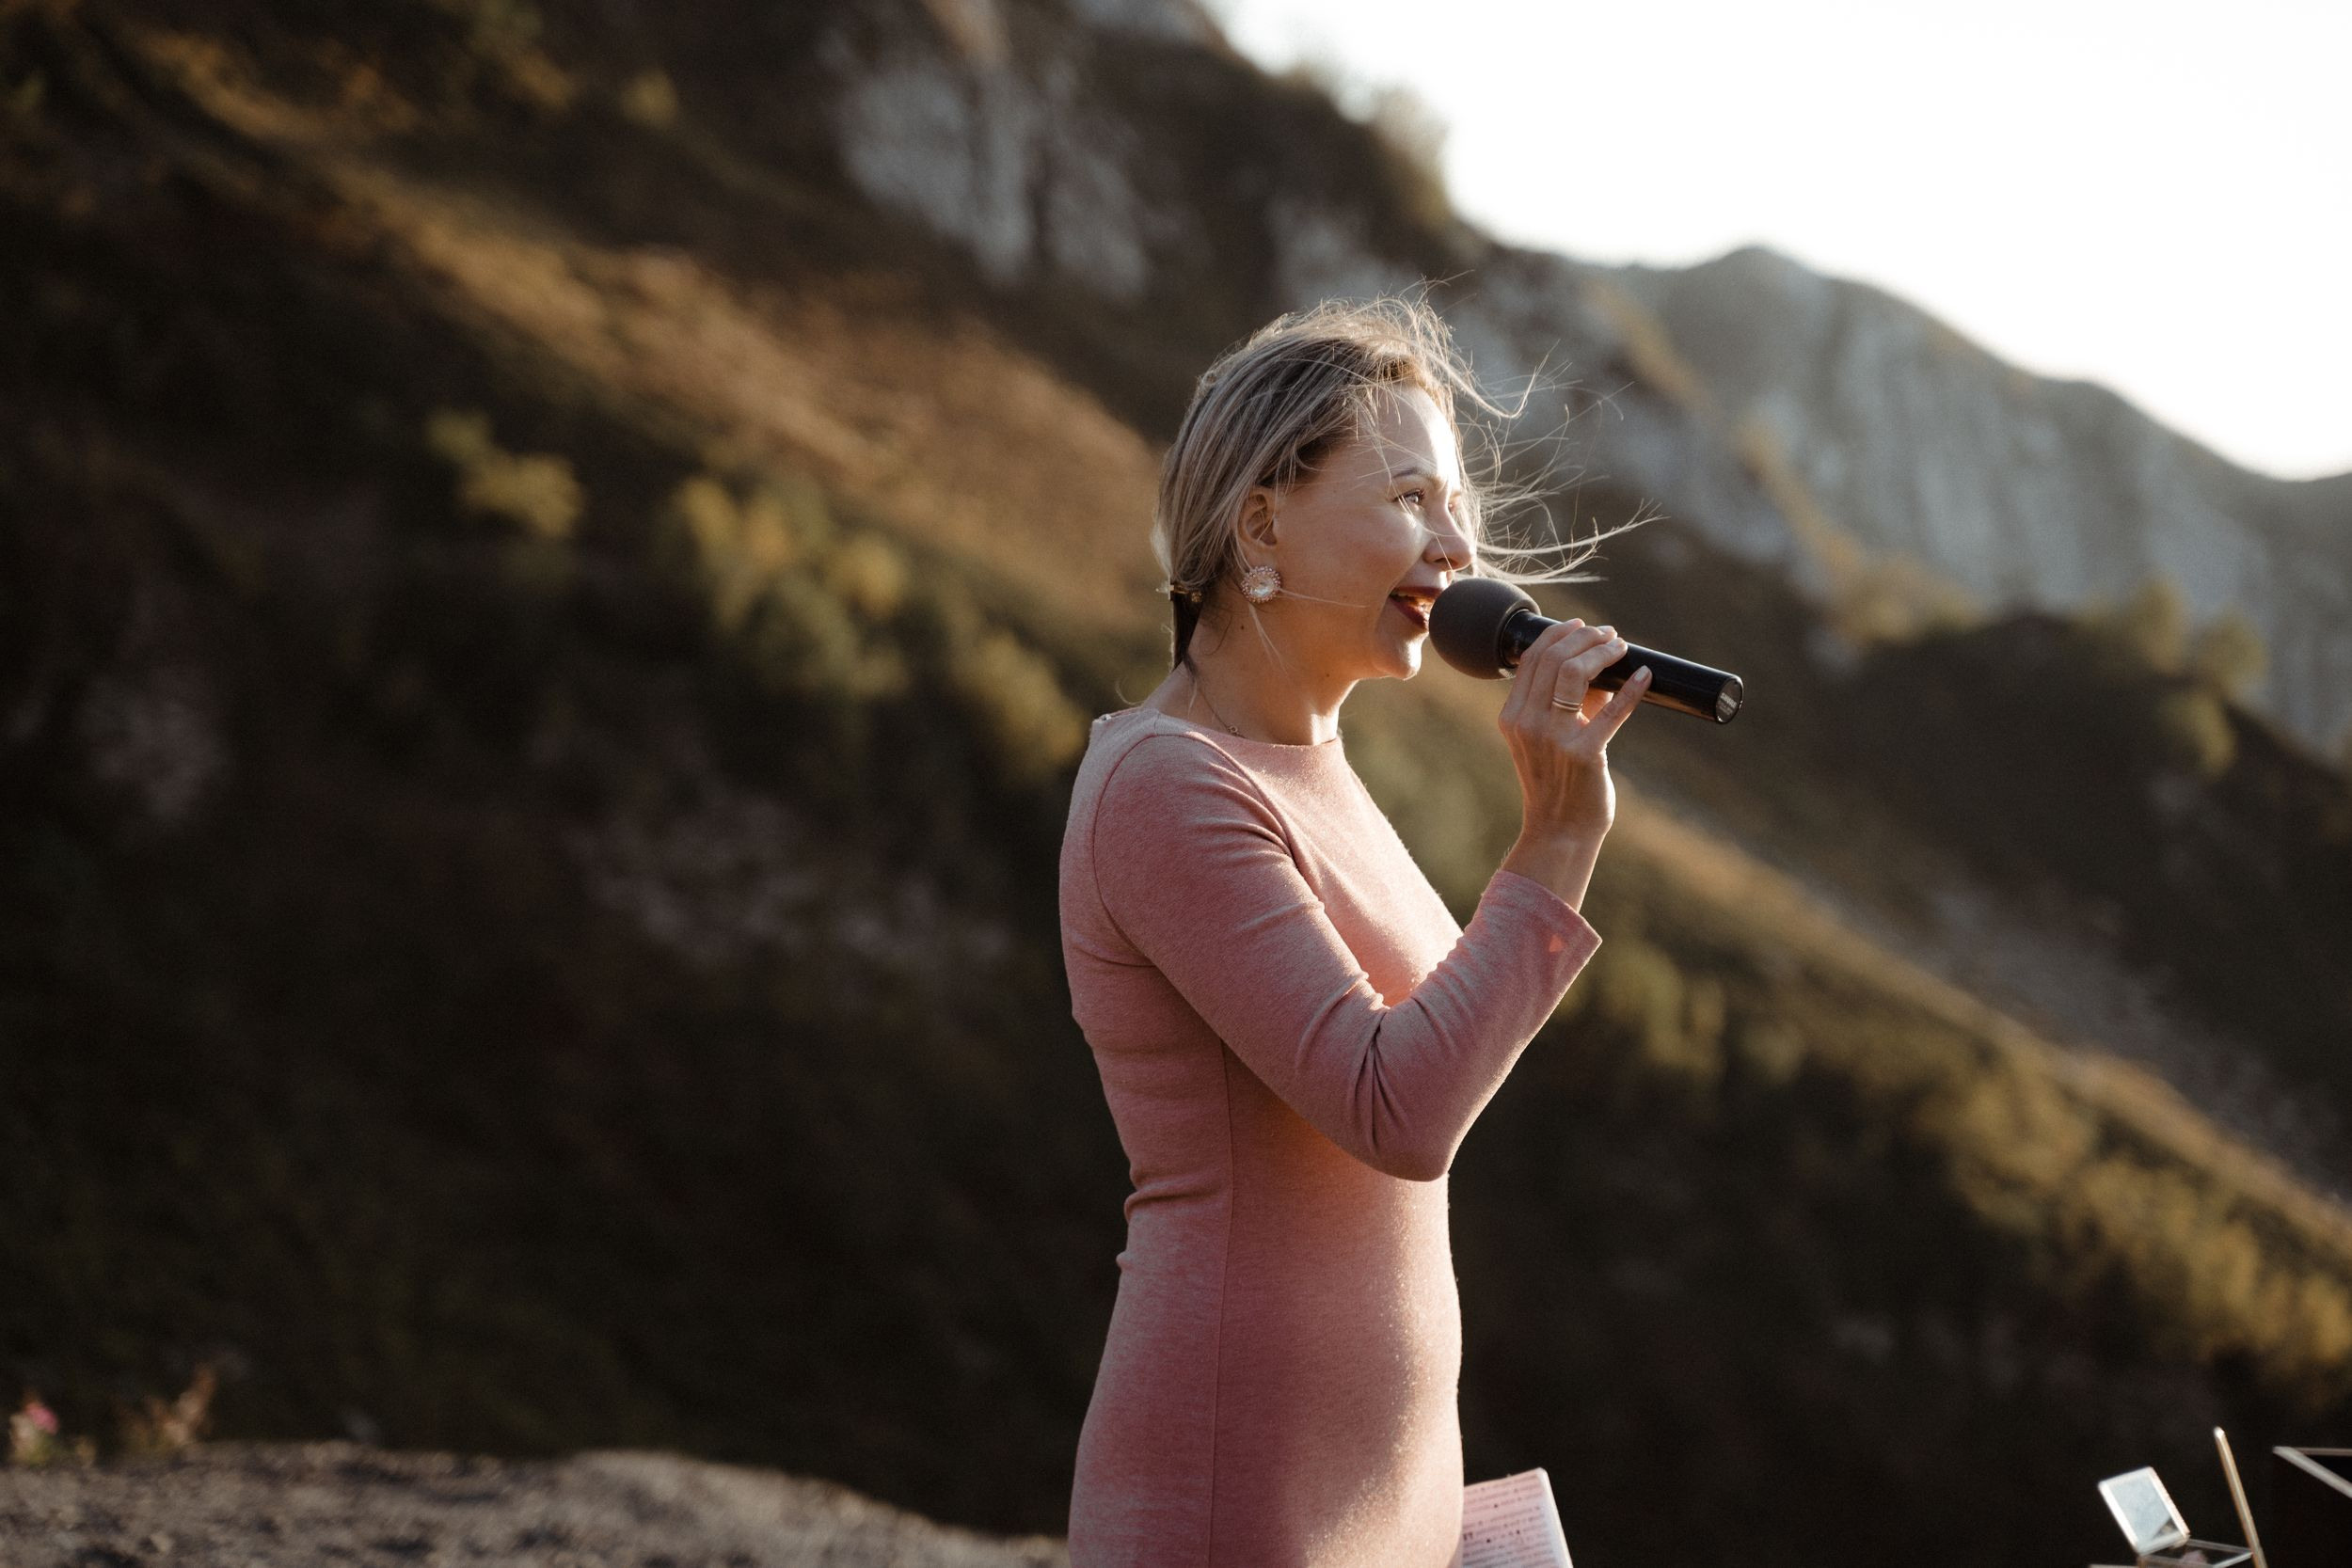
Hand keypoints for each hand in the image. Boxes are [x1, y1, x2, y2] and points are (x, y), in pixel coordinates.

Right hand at [1495, 616, 1650, 843]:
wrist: (1559, 830)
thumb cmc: (1557, 784)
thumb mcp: (1548, 738)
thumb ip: (1568, 703)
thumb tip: (1600, 667)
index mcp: (1513, 717)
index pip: (1532, 658)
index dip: (1559, 634)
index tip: (1583, 627)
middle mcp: (1527, 723)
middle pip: (1552, 658)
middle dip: (1585, 637)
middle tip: (1609, 635)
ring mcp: (1553, 738)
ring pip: (1574, 672)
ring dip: (1602, 652)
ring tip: (1620, 647)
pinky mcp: (1584, 753)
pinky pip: (1613, 711)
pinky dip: (1632, 689)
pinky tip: (1644, 676)